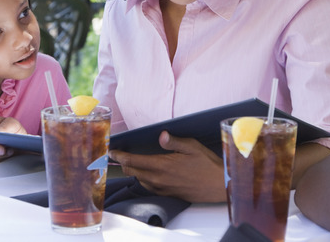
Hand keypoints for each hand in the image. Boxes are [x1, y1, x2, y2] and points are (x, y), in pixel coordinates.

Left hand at [108, 131, 225, 202]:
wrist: (219, 186)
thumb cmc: (207, 164)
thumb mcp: (192, 147)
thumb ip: (174, 141)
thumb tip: (161, 135)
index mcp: (162, 165)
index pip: (133, 161)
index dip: (119, 156)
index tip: (111, 151)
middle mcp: (159, 179)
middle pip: (132, 172)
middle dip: (123, 163)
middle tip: (119, 156)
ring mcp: (163, 188)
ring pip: (139, 180)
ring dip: (133, 171)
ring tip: (132, 163)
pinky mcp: (168, 194)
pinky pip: (149, 187)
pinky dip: (143, 179)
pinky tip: (147, 174)